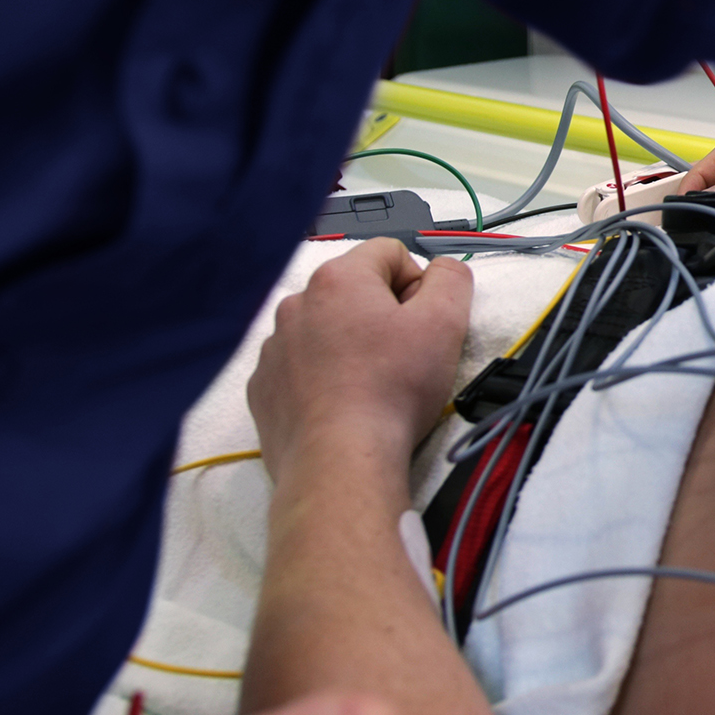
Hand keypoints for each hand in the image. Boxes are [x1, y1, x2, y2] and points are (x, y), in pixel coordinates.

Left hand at [249, 240, 472, 498]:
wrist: (339, 461)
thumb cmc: (391, 392)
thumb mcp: (445, 325)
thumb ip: (452, 281)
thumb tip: (444, 270)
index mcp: (339, 279)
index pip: (389, 254)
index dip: (417, 285)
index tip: (423, 324)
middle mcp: (297, 304)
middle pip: (354, 291)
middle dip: (382, 316)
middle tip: (403, 358)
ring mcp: (274, 346)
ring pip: (324, 329)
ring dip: (350, 346)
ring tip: (372, 386)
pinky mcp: (263, 387)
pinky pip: (298, 367)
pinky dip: (320, 378)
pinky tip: (342, 405)